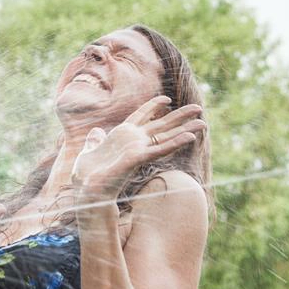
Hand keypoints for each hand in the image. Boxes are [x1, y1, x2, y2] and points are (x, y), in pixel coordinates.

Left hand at [72, 96, 205, 201]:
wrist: (85, 189)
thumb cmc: (86, 175)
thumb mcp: (89, 151)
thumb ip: (95, 141)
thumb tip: (95, 132)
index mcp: (122, 136)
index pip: (141, 116)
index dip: (153, 106)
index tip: (167, 99)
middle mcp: (134, 142)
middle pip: (161, 125)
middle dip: (180, 116)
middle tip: (199, 108)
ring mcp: (137, 149)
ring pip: (166, 136)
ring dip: (185, 129)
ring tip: (203, 122)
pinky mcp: (137, 158)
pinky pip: (159, 149)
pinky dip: (175, 143)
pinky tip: (189, 137)